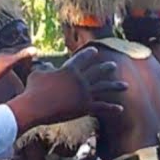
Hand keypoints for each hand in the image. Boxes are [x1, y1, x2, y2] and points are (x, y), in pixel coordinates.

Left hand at [0, 48, 37, 83]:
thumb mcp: (9, 63)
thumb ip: (22, 56)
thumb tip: (35, 49)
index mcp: (7, 52)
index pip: (22, 49)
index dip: (29, 53)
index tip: (37, 55)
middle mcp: (2, 54)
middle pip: (17, 54)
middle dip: (24, 57)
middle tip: (32, 62)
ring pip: (11, 59)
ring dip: (18, 62)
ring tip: (24, 68)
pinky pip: (7, 65)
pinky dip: (12, 68)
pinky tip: (11, 73)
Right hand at [7, 48, 124, 134]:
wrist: (35, 107)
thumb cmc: (33, 90)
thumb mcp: (37, 74)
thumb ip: (44, 68)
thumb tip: (46, 64)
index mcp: (69, 69)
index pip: (82, 58)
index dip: (88, 54)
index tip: (94, 51)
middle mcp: (80, 80)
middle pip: (97, 72)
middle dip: (106, 68)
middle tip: (114, 66)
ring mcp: (84, 93)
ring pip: (104, 88)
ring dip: (116, 87)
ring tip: (126, 86)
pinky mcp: (85, 107)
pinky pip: (102, 107)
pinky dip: (112, 108)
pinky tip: (121, 109)